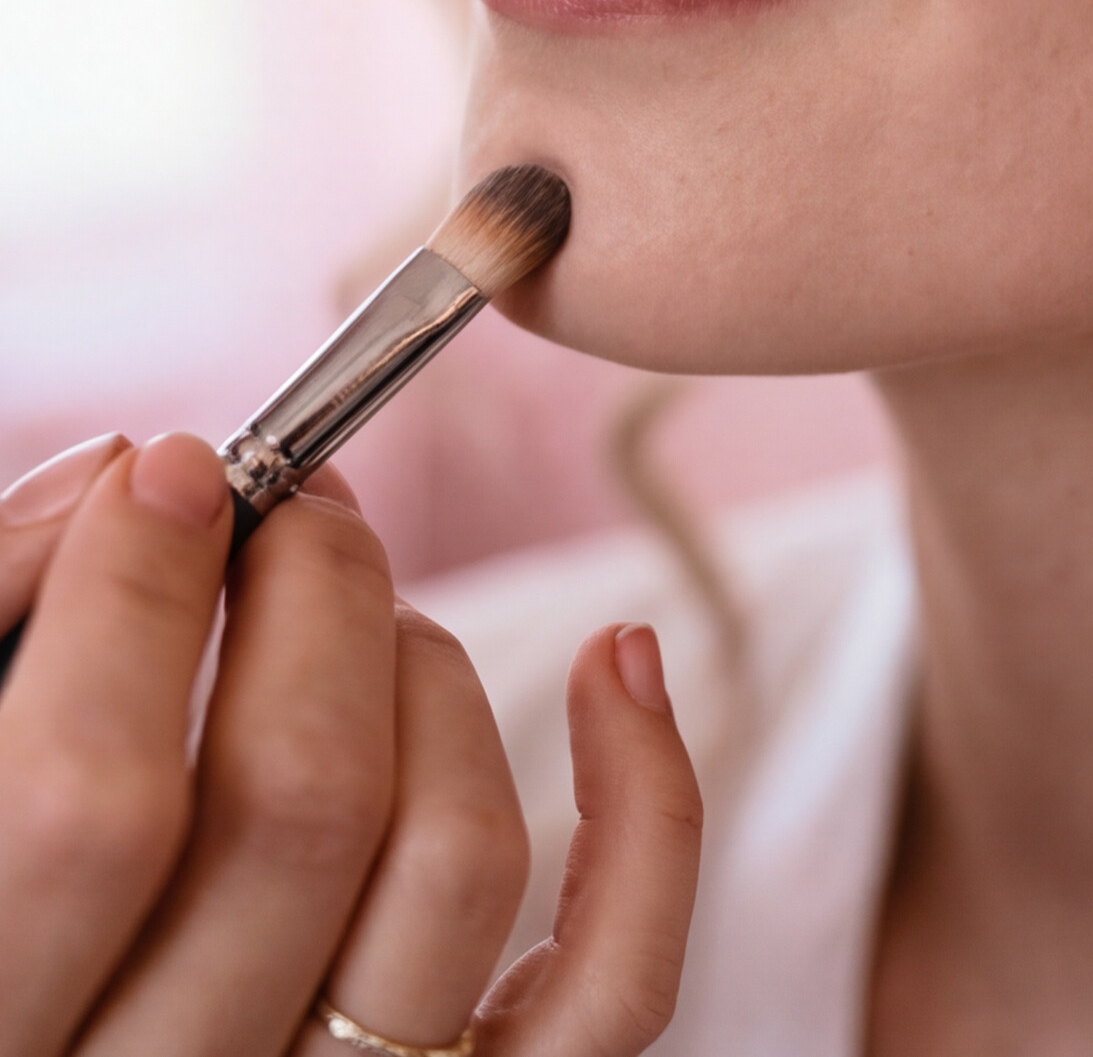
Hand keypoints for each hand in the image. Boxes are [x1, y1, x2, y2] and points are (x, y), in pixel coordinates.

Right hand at [0, 433, 701, 1055]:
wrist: (89, 1033)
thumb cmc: (14, 873)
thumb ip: (0, 611)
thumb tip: (121, 476)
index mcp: (6, 1022)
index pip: (91, 804)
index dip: (137, 600)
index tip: (176, 473)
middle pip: (306, 801)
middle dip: (315, 592)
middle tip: (293, 509)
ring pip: (457, 854)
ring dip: (429, 667)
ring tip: (373, 607)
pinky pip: (613, 979)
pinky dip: (647, 804)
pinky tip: (617, 656)